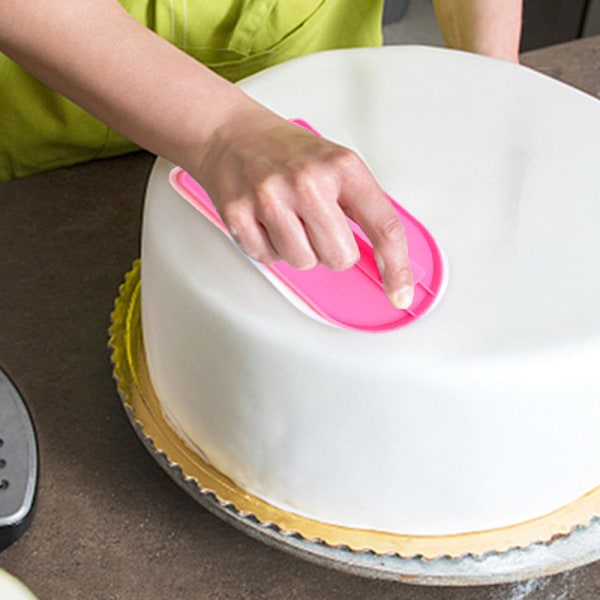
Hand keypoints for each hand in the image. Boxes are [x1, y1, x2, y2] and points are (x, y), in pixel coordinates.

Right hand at [194, 106, 413, 309]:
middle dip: (333, 251)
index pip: (383, 227)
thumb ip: (360, 206)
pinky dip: (270, 248)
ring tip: (288, 218)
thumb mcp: (336, 164)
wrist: (231, 134)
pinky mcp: (239, 214)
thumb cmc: (288, 153)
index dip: (396, 267)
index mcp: (342, 167)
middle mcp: (308, 181)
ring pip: (304, 262)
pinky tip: (266, 220)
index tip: (400, 293)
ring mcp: (270, 198)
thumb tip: (383, 256)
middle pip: (340, 257)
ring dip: (299, 250)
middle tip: (317, 225)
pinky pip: (268, 259)